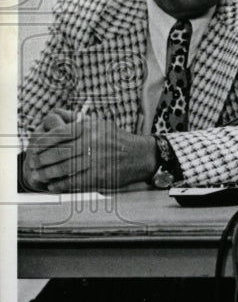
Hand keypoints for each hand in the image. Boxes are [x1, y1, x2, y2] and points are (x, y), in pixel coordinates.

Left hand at [27, 111, 156, 190]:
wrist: (140, 155)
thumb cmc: (116, 139)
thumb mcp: (99, 124)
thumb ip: (78, 121)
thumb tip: (56, 116)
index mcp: (90, 128)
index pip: (59, 134)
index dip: (43, 142)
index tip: (34, 148)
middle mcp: (93, 142)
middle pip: (59, 152)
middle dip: (41, 160)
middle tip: (32, 164)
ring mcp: (96, 159)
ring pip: (64, 168)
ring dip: (47, 174)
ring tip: (38, 175)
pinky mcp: (99, 175)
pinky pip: (74, 181)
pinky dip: (60, 185)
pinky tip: (53, 185)